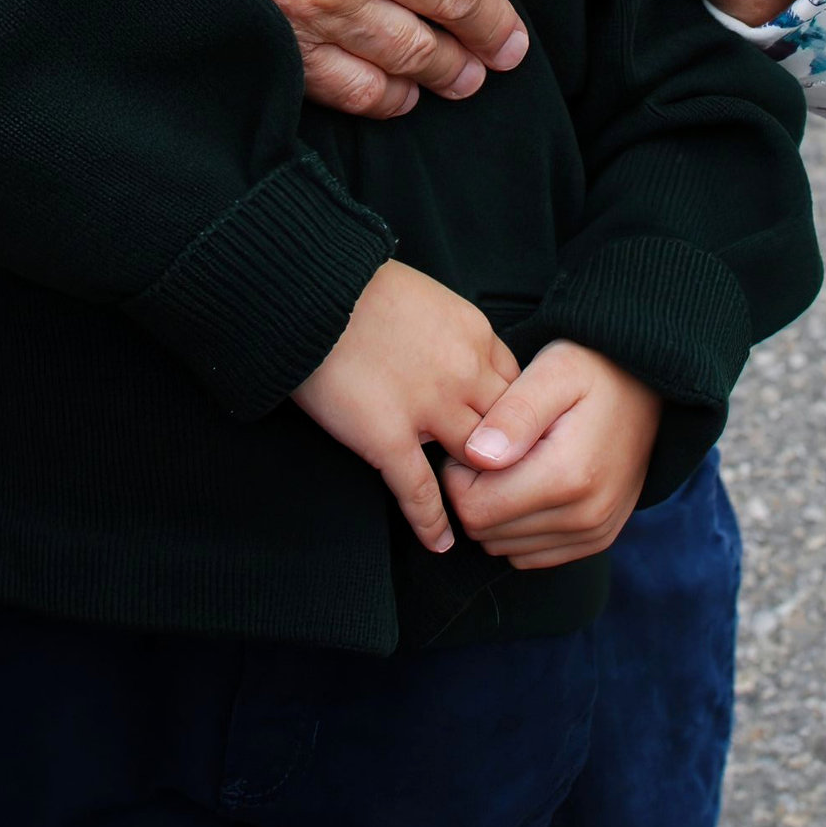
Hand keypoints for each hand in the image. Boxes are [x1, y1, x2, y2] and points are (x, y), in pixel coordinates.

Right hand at [292, 262, 520, 555]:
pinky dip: (431, 522)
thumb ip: (447, 331)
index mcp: (474, 332)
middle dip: (510, 455)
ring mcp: (429, 407)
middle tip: (509, 483)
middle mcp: (464, 372)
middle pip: (508, 428)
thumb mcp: (424, 294)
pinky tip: (439, 542)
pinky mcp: (388, 435)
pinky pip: (420, 490)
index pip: (516, 386)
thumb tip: (447, 356)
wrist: (309, 287)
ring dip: (478, 487)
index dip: (514, 415)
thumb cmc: (355, 284)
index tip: (509, 435)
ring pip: (476, 461)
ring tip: (480, 512)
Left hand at [442, 342, 661, 569]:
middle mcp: (585, 516)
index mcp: (567, 475)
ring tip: (514, 462)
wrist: (650, 388)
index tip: (475, 439)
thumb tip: (478, 456)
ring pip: (505, 547)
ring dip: (496, 511)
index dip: (458, 474)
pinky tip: (531, 484)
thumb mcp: (554, 369)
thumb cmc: (595, 370)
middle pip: (486, 532)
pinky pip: (531, 555)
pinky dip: (518, 527)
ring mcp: (594, 533)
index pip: (475, 508)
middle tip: (492, 447)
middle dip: (475, 492)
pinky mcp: (597, 539)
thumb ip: (514, 412)